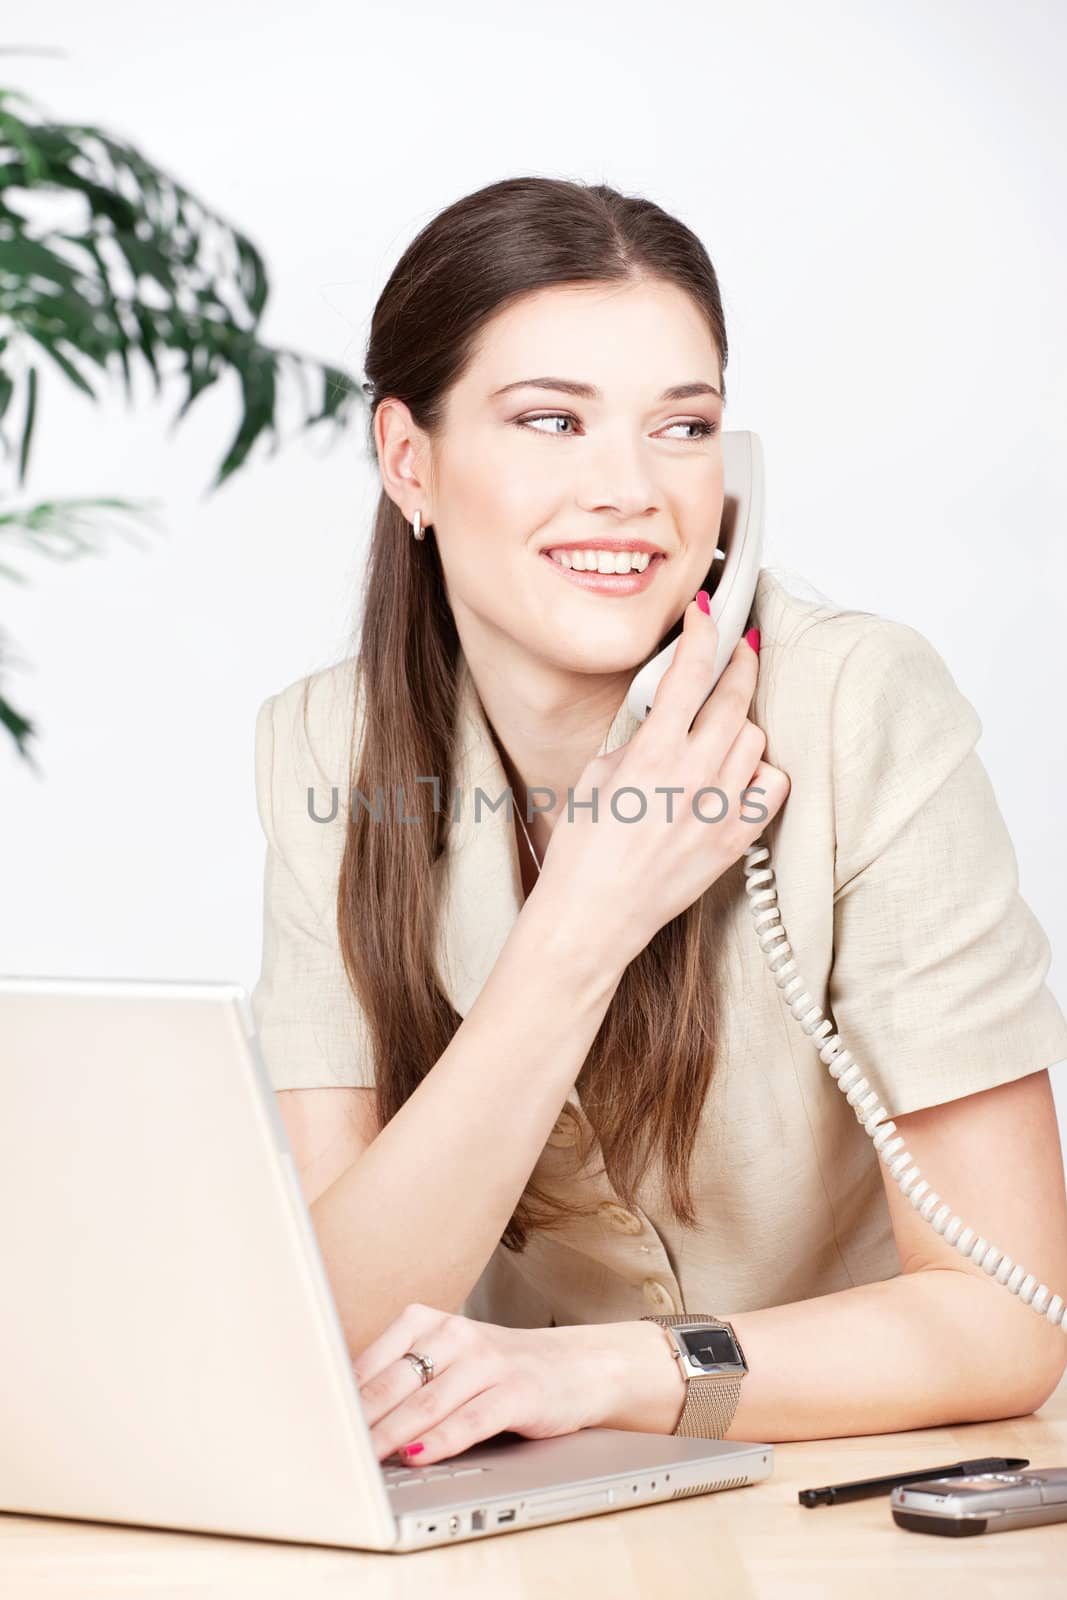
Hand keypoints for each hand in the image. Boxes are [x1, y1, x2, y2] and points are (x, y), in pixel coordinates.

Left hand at [352, 1302, 644, 1465]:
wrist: (577, 1366)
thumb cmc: (499, 1370)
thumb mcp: (447, 1362)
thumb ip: (402, 1381)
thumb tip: (343, 1416)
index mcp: (428, 1321)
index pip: (372, 1362)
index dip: (341, 1398)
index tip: (315, 1424)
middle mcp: (456, 1334)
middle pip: (395, 1381)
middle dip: (358, 1419)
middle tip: (330, 1447)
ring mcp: (489, 1361)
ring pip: (427, 1401)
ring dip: (390, 1434)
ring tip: (363, 1458)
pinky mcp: (517, 1390)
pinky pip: (470, 1419)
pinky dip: (439, 1440)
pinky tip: (417, 1456)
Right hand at [533, 600, 789, 965]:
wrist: (593, 916)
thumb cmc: (583, 853)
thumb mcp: (596, 777)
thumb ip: (637, 740)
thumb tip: (664, 717)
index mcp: (652, 754)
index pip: (691, 672)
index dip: (704, 632)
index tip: (707, 614)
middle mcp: (693, 777)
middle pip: (736, 697)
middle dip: (739, 662)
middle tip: (737, 648)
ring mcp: (719, 810)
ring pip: (755, 739)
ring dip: (742, 723)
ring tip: (722, 726)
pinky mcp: (735, 840)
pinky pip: (771, 787)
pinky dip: (760, 772)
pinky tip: (738, 773)